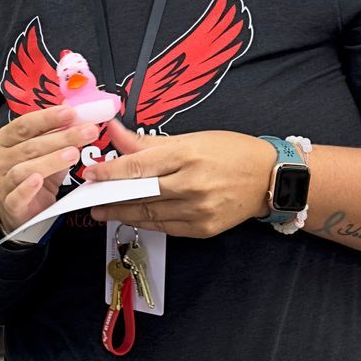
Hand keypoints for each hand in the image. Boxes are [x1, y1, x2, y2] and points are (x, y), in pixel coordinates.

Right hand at [0, 100, 89, 233]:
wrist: (23, 209)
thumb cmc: (35, 173)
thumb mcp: (47, 152)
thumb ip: (58, 134)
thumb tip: (77, 113)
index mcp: (4, 139)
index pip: (24, 124)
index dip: (48, 118)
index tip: (71, 113)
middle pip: (30, 146)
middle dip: (61, 137)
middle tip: (87, 132)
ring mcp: (2, 182)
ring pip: (24, 169)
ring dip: (51, 160)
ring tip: (73, 154)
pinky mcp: (9, 203)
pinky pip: (17, 195)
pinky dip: (27, 188)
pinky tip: (39, 181)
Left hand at [87, 120, 271, 239]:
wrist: (269, 178)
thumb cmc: (231, 152)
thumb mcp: (191, 138)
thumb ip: (148, 141)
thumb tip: (114, 131)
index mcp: (187, 155)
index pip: (138, 166)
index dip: (109, 171)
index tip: (91, 174)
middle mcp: (192, 184)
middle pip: (139, 194)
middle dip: (110, 197)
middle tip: (91, 198)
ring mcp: (198, 210)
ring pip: (150, 215)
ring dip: (123, 213)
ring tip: (105, 210)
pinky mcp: (203, 229)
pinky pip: (166, 228)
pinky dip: (147, 222)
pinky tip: (133, 217)